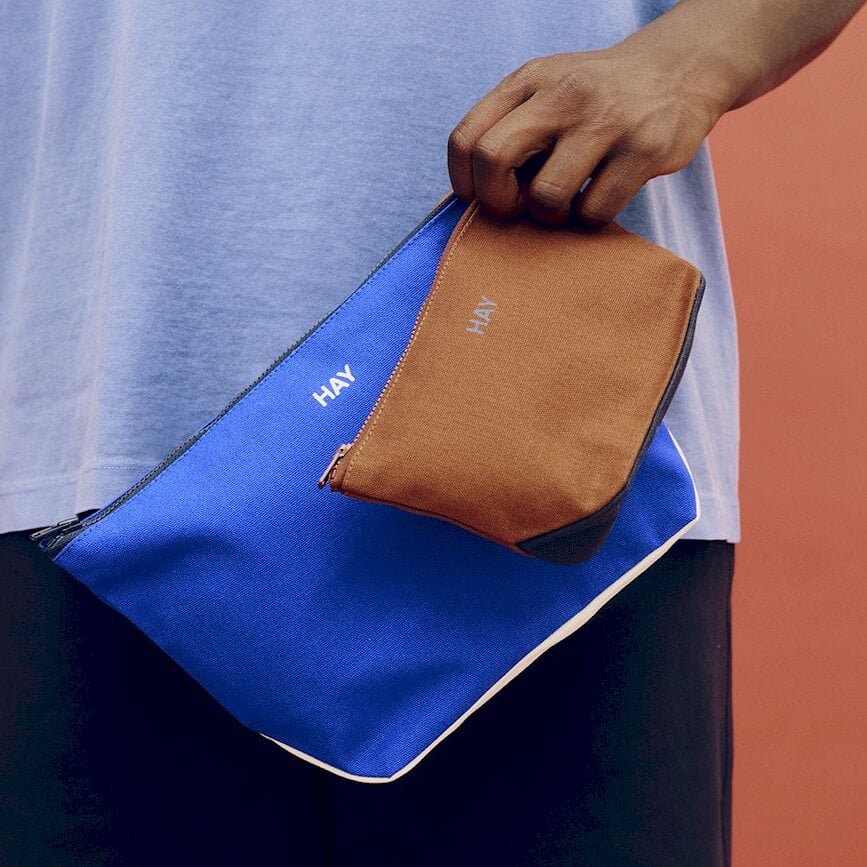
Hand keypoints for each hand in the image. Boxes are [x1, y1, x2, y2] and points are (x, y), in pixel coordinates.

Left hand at [447, 43, 731, 226]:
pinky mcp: (643, 150)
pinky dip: (591, 218)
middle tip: (519, 207)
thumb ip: (509, 129)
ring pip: (546, 195)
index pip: (466, 139)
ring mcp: (605, 121)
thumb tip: (473, 196)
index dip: (465, 183)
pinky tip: (598, 197)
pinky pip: (595, 211)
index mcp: (528, 81)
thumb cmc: (597, 97)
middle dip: (498, 201)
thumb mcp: (546, 92)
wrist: (679, 70)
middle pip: (493, 160)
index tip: (482, 197)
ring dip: (550, 215)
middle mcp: (563, 94)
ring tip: (566, 201)